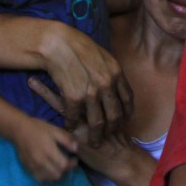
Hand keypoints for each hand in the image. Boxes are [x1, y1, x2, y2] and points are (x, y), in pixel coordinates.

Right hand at [10, 115, 79, 183]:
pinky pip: (40, 180)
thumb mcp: (55, 130)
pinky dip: (48, 178)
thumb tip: (76, 149)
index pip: (64, 166)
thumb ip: (66, 140)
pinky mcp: (28, 169)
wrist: (19, 130)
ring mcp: (34, 167)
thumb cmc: (38, 128)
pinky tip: (50, 170)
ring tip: (59, 167)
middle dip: (66, 170)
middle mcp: (41, 161)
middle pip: (58, 175)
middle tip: (68, 163)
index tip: (74, 158)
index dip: (72, 164)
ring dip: (58, 175)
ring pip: (50, 179)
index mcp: (49, 151)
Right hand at [39, 26, 133, 145]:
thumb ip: (110, 71)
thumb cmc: (77, 46)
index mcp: (116, 73)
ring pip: (96, 122)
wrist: (58, 43)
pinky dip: (72, 125)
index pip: (127, 98)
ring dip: (95, 135)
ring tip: (93, 142)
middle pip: (114, 114)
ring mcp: (90, 92)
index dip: (127, 112)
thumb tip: (115, 80)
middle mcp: (106, 84)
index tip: (126, 120)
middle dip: (112, 129)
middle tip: (109, 137)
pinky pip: (75, 118)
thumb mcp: (102, 55)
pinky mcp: (73, 98)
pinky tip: (71, 128)